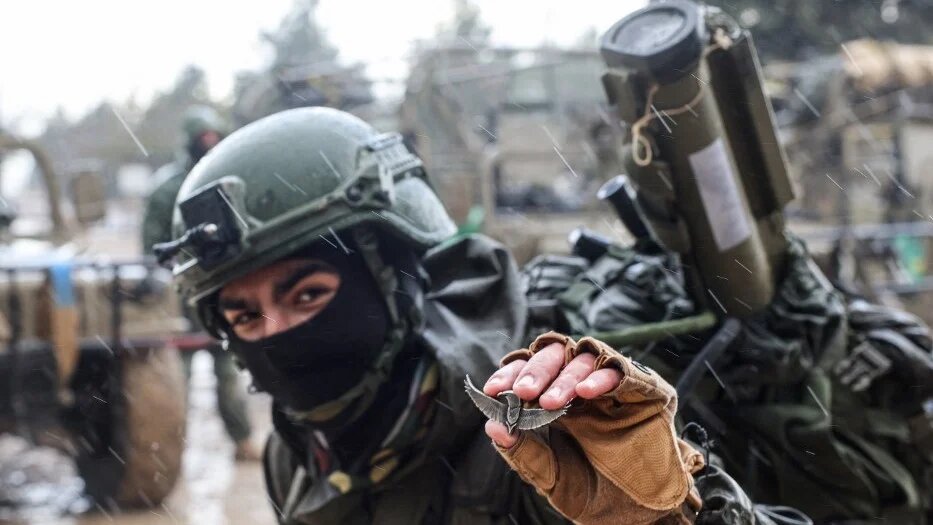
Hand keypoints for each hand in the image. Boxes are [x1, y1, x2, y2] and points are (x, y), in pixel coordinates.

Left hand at [479, 333, 702, 522]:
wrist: (637, 516)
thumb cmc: (592, 492)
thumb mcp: (551, 476)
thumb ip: (525, 452)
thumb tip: (493, 427)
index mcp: (555, 398)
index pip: (529, 370)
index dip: (511, 374)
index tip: (493, 390)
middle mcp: (583, 384)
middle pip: (556, 355)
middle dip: (537, 370)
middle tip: (523, 391)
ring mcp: (615, 386)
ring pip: (586, 357)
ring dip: (565, 376)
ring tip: (551, 402)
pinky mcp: (648, 392)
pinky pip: (625, 372)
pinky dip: (602, 377)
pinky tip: (586, 391)